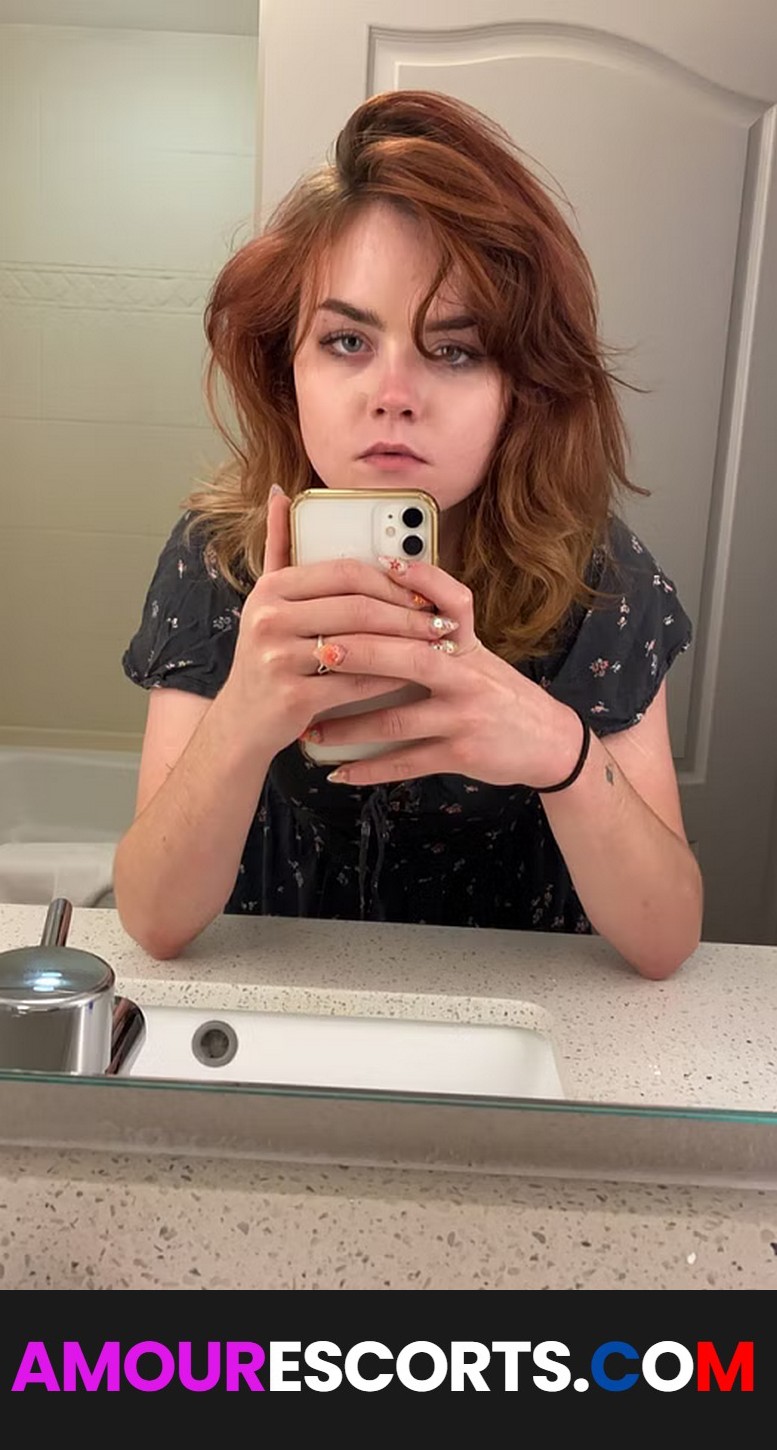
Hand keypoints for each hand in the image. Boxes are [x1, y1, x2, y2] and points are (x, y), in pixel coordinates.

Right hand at [220, 490, 456, 758]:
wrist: (242, 721)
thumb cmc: (267, 657)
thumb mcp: (267, 600)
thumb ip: (279, 546)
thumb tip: (281, 493)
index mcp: (271, 589)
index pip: (345, 572)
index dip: (391, 581)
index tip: (423, 593)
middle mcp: (268, 618)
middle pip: (357, 607)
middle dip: (407, 615)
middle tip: (440, 622)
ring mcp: (277, 658)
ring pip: (361, 645)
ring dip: (406, 646)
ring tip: (434, 648)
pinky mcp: (291, 697)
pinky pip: (355, 683)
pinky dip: (388, 679)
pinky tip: (411, 677)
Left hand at [299, 556, 583, 787]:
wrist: (548, 741)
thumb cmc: (499, 691)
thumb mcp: (478, 653)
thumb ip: (440, 627)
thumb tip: (389, 589)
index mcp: (467, 645)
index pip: (451, 602)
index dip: (421, 581)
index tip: (380, 566)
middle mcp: (466, 676)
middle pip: (411, 658)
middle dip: (361, 654)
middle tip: (317, 653)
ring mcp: (463, 717)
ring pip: (397, 720)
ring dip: (348, 726)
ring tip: (310, 729)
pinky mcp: (461, 754)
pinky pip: (406, 763)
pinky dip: (369, 769)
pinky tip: (339, 772)